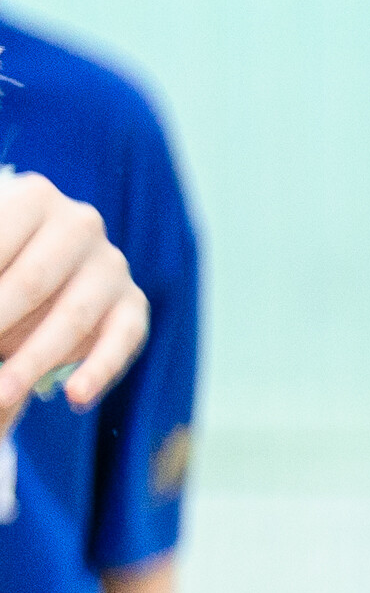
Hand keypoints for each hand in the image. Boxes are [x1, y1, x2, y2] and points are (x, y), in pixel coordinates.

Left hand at [0, 172, 147, 426]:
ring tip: (3, 396)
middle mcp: (81, 224)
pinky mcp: (134, 304)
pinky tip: (76, 396)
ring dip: (34, 362)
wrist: (34, 272)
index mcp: (35, 196)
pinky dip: (99, 370)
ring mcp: (112, 265)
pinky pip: (122, 339)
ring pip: (73, 317)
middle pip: (32, 281)